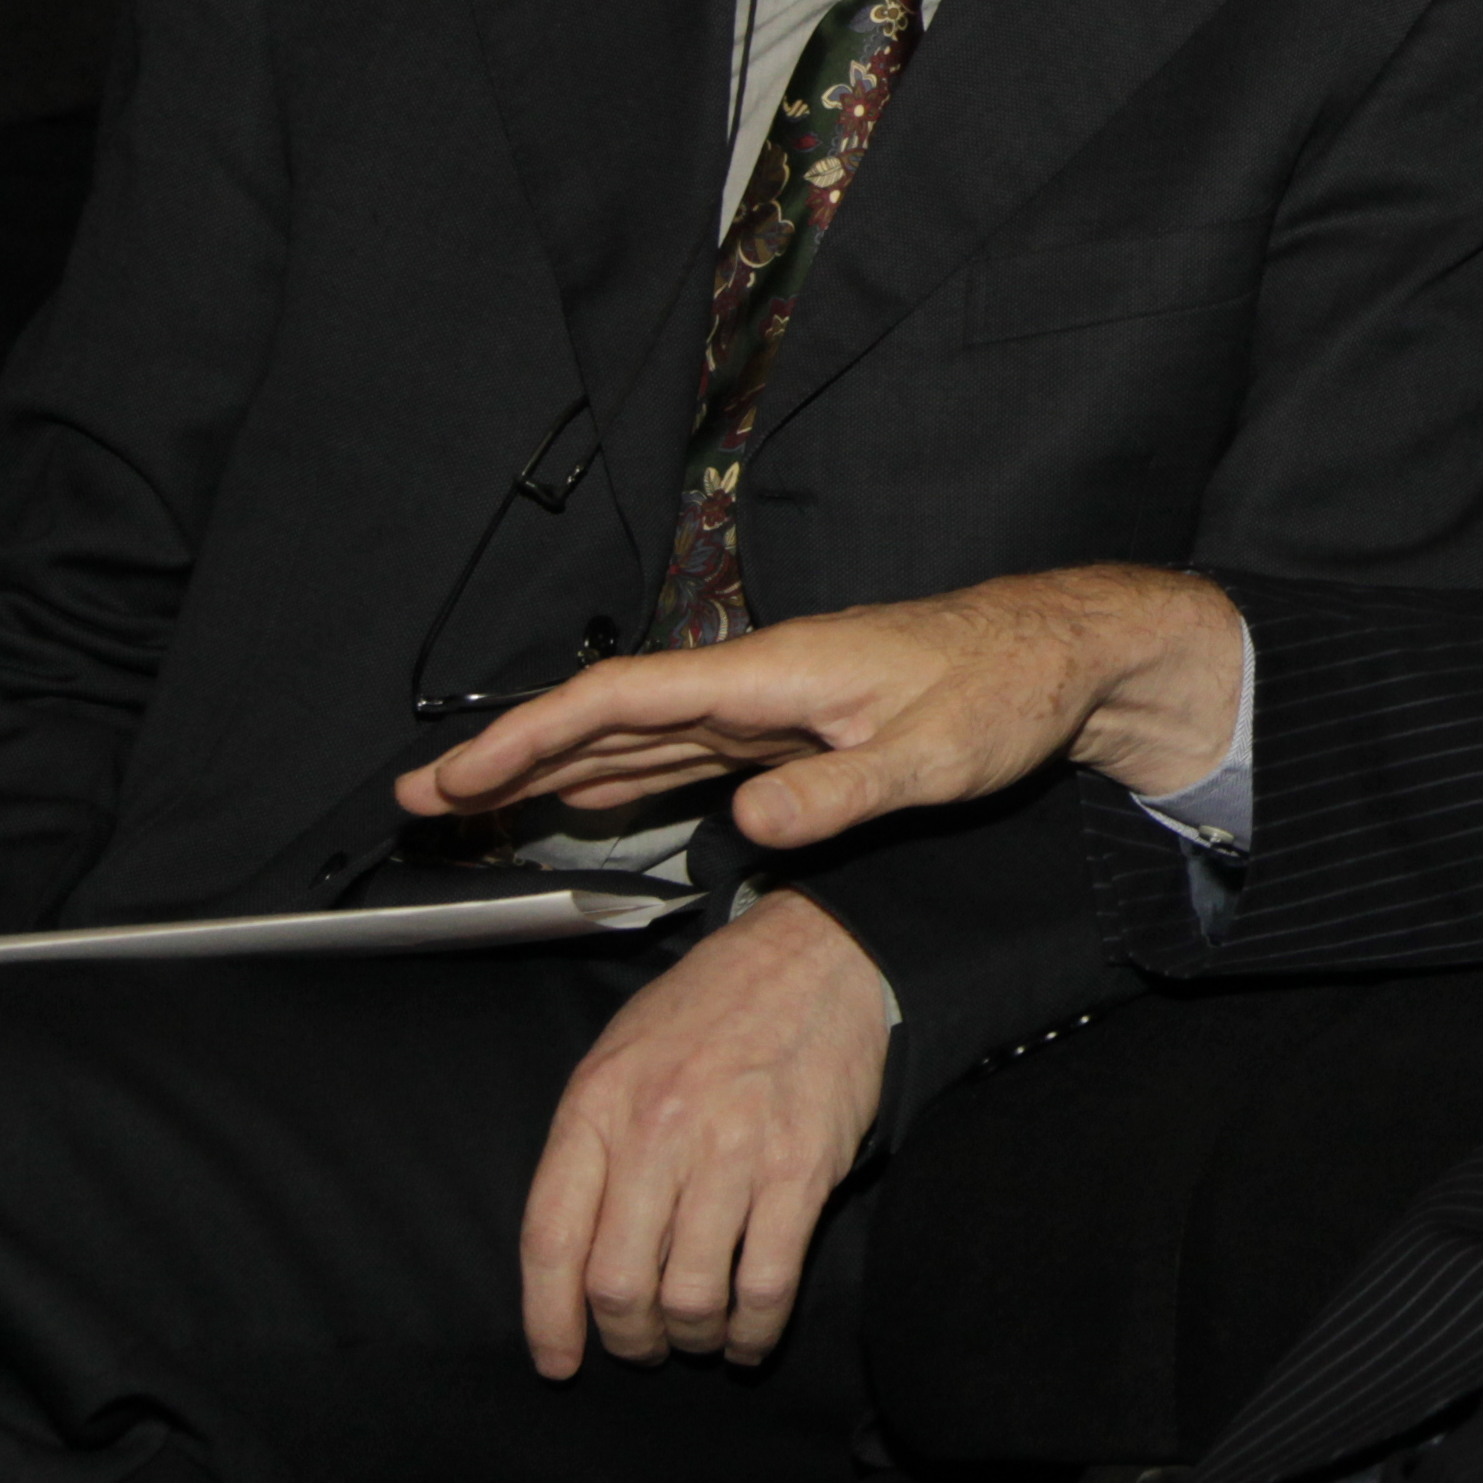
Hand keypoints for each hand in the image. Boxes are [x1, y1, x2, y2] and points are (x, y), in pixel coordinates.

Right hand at [400, 565, 1247, 847]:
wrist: (1063, 656)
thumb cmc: (1006, 694)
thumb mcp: (933, 756)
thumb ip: (840, 794)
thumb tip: (748, 825)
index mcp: (774, 674)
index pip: (626, 700)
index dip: (535, 736)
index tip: (462, 774)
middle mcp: (756, 682)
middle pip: (607, 716)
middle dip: (510, 754)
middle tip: (420, 795)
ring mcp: (769, 706)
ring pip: (636, 735)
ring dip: (551, 766)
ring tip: (467, 800)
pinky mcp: (790, 731)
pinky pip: (682, 752)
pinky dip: (620, 773)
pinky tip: (583, 796)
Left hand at [518, 888, 889, 1374]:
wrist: (816, 957)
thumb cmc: (708, 1011)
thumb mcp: (619, 1056)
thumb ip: (591, 1146)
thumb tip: (576, 1253)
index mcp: (599, 1105)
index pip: (550, 1239)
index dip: (548, 1319)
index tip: (558, 1362)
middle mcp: (658, 1133)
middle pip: (619, 1284)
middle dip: (628, 1338)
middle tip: (643, 1344)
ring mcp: (733, 1152)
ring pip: (693, 1295)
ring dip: (691, 1337)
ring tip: (697, 1335)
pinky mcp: (800, 1169)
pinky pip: (767, 1282)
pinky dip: (754, 1330)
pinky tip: (747, 1337)